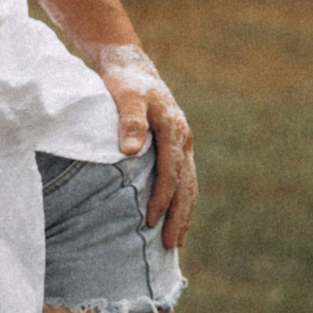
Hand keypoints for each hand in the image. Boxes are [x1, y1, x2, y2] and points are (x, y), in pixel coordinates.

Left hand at [92, 45, 195, 248]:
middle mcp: (183, 138)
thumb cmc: (124, 82)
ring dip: (183, 213)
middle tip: (171, 245)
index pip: (171, 171)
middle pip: (186, 183)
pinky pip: (183, 179)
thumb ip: (128, 121)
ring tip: (175, 242)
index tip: (149, 219)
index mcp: (173, 128)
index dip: (161, 196)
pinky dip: (180, 201)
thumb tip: (130, 151)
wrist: (131, 67)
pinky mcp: (175, 147)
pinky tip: (173, 219)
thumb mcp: (124, 95)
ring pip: (188, 184)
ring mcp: (182, 144)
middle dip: (179, 215)